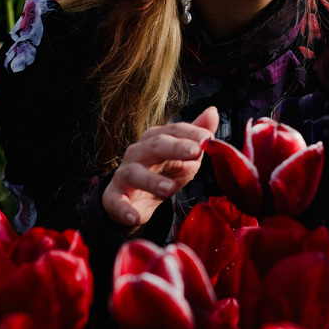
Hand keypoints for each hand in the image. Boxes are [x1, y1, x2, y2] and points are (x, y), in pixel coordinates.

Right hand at [102, 106, 219, 226]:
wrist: (135, 199)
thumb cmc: (162, 171)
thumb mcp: (183, 155)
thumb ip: (196, 136)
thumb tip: (213, 112)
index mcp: (155, 139)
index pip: (173, 130)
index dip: (190, 133)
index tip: (208, 139)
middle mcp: (138, 152)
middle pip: (155, 146)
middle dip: (175, 148)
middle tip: (194, 153)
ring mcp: (124, 174)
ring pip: (134, 173)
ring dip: (151, 180)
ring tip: (169, 188)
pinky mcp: (115, 196)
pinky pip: (117, 202)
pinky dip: (125, 209)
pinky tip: (136, 216)